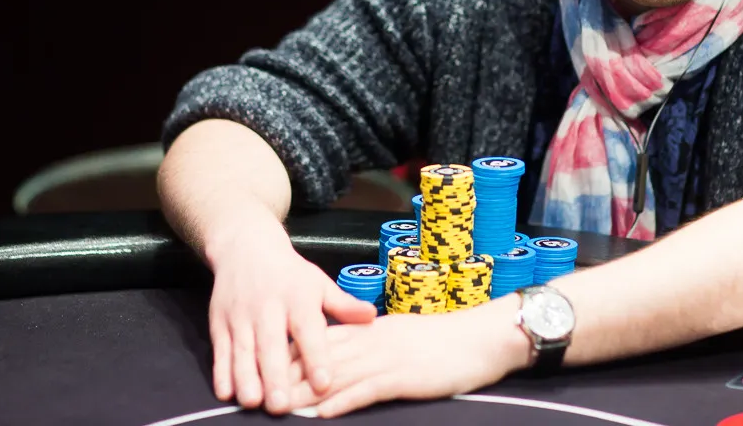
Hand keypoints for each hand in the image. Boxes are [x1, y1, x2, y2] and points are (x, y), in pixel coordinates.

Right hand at [206, 217, 377, 414]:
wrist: (246, 248)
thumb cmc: (290, 274)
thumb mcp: (319, 283)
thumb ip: (343, 305)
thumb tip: (372, 317)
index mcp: (298, 298)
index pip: (309, 329)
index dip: (316, 356)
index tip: (324, 382)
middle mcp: (268, 308)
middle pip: (272, 344)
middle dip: (275, 376)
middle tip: (282, 405)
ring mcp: (241, 316)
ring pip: (243, 350)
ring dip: (246, 377)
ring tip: (254, 402)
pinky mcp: (219, 323)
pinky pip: (220, 350)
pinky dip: (221, 372)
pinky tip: (227, 393)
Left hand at [283, 300, 530, 417]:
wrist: (482, 337)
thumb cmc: (447, 341)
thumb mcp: (404, 338)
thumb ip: (376, 344)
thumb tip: (351, 356)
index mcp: (373, 330)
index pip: (325, 339)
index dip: (294, 353)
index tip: (265, 363)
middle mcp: (374, 341)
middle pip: (323, 358)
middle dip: (289, 375)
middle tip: (260, 390)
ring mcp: (388, 358)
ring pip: (338, 374)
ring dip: (306, 392)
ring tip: (279, 406)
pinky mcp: (404, 377)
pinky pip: (367, 389)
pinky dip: (343, 401)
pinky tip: (323, 412)